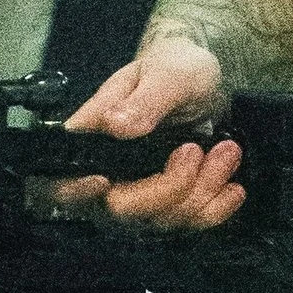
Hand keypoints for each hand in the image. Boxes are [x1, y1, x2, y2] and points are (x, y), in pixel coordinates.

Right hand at [50, 33, 246, 227]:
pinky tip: (232, 188)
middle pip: (120, 209)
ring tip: (226, 152)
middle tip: (196, 149)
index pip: (61, 181)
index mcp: (92, 137)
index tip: (104, 182)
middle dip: (169, 186)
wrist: (204, 81)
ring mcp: (137, 194)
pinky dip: (214, 209)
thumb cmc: (175, 67)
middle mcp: (107, 173)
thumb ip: (144, 101)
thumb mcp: (167, 73)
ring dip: (201, 190)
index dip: (74, 192)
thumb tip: (115, 125)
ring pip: (160, 220)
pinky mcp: (167, 205)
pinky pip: (187, 225)